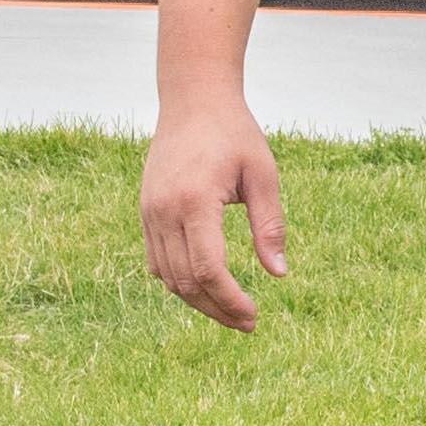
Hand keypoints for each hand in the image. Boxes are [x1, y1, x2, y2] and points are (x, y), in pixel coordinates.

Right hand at [141, 92, 288, 331]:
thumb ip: (270, 225)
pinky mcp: (145, 213)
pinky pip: (157, 261)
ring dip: (197, 301)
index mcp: (195, 201)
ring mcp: (149, 214)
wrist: (192, 102)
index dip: (230, 299)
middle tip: (248, 323)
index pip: (209, 268)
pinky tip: (206, 289)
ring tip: (231, 312)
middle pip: (186, 281)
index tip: (254, 315)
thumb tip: (280, 275)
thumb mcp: (263, 174)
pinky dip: (179, 282)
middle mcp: (164, 212)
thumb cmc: (235, 134)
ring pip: (167, 277)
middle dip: (216, 309)